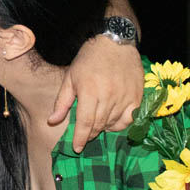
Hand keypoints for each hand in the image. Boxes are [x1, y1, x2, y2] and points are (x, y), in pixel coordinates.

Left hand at [49, 36, 142, 152]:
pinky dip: (120, 125)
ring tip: (97, 125)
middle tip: (85, 136)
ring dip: (103, 129)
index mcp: (89, 90)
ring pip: (113, 123)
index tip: (76, 148)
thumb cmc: (90, 58)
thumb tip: (52, 121)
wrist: (116, 41)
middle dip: (90, 134)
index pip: (85, 122)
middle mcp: (108, 95)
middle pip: (99, 125)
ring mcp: (124, 96)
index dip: (80, 138)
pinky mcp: (137, 96)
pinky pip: (129, 119)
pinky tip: (112, 122)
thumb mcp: (71, 76)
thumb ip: (62, 101)